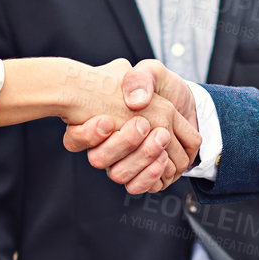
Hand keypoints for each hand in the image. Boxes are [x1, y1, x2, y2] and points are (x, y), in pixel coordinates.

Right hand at [62, 59, 198, 193]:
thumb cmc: (160, 88)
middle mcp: (106, 145)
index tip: (107, 121)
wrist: (183, 104)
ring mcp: (122, 162)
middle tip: (144, 124)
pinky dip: (150, 174)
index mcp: (98, 120)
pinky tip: (163, 158)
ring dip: (141, 156)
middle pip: (98, 159)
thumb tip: (134, 102)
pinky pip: (137, 186)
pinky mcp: (141, 176)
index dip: (86, 135)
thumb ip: (139, 79)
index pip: (74, 138)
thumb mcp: (151, 73)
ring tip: (161, 136)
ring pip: (119, 175)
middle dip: (123, 142)